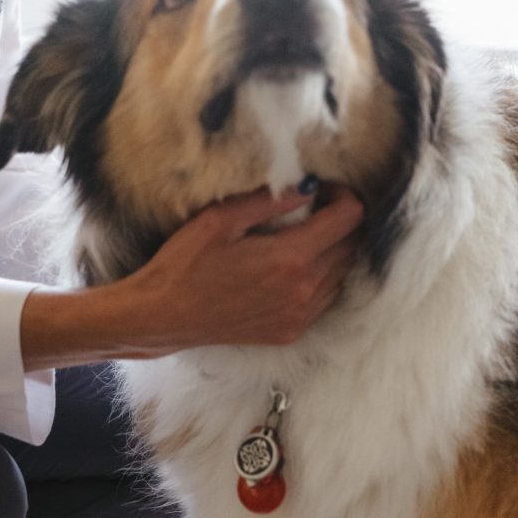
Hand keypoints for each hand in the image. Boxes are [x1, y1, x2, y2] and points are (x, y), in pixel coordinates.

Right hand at [117, 184, 366, 354]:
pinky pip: (326, 297)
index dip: (343, 196)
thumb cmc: (185, 264)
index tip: (324, 189)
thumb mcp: (221, 219)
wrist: (165, 316)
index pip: (349, 219)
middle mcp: (304, 290)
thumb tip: (309, 187)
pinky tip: (293, 266)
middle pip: (352, 245)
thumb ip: (270, 200)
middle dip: (341, 221)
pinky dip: (322, 276)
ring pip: (343, 272)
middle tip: (315, 207)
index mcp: (291, 258)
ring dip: (334, 249)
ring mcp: (300, 315)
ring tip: (303, 236)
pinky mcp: (292, 331)